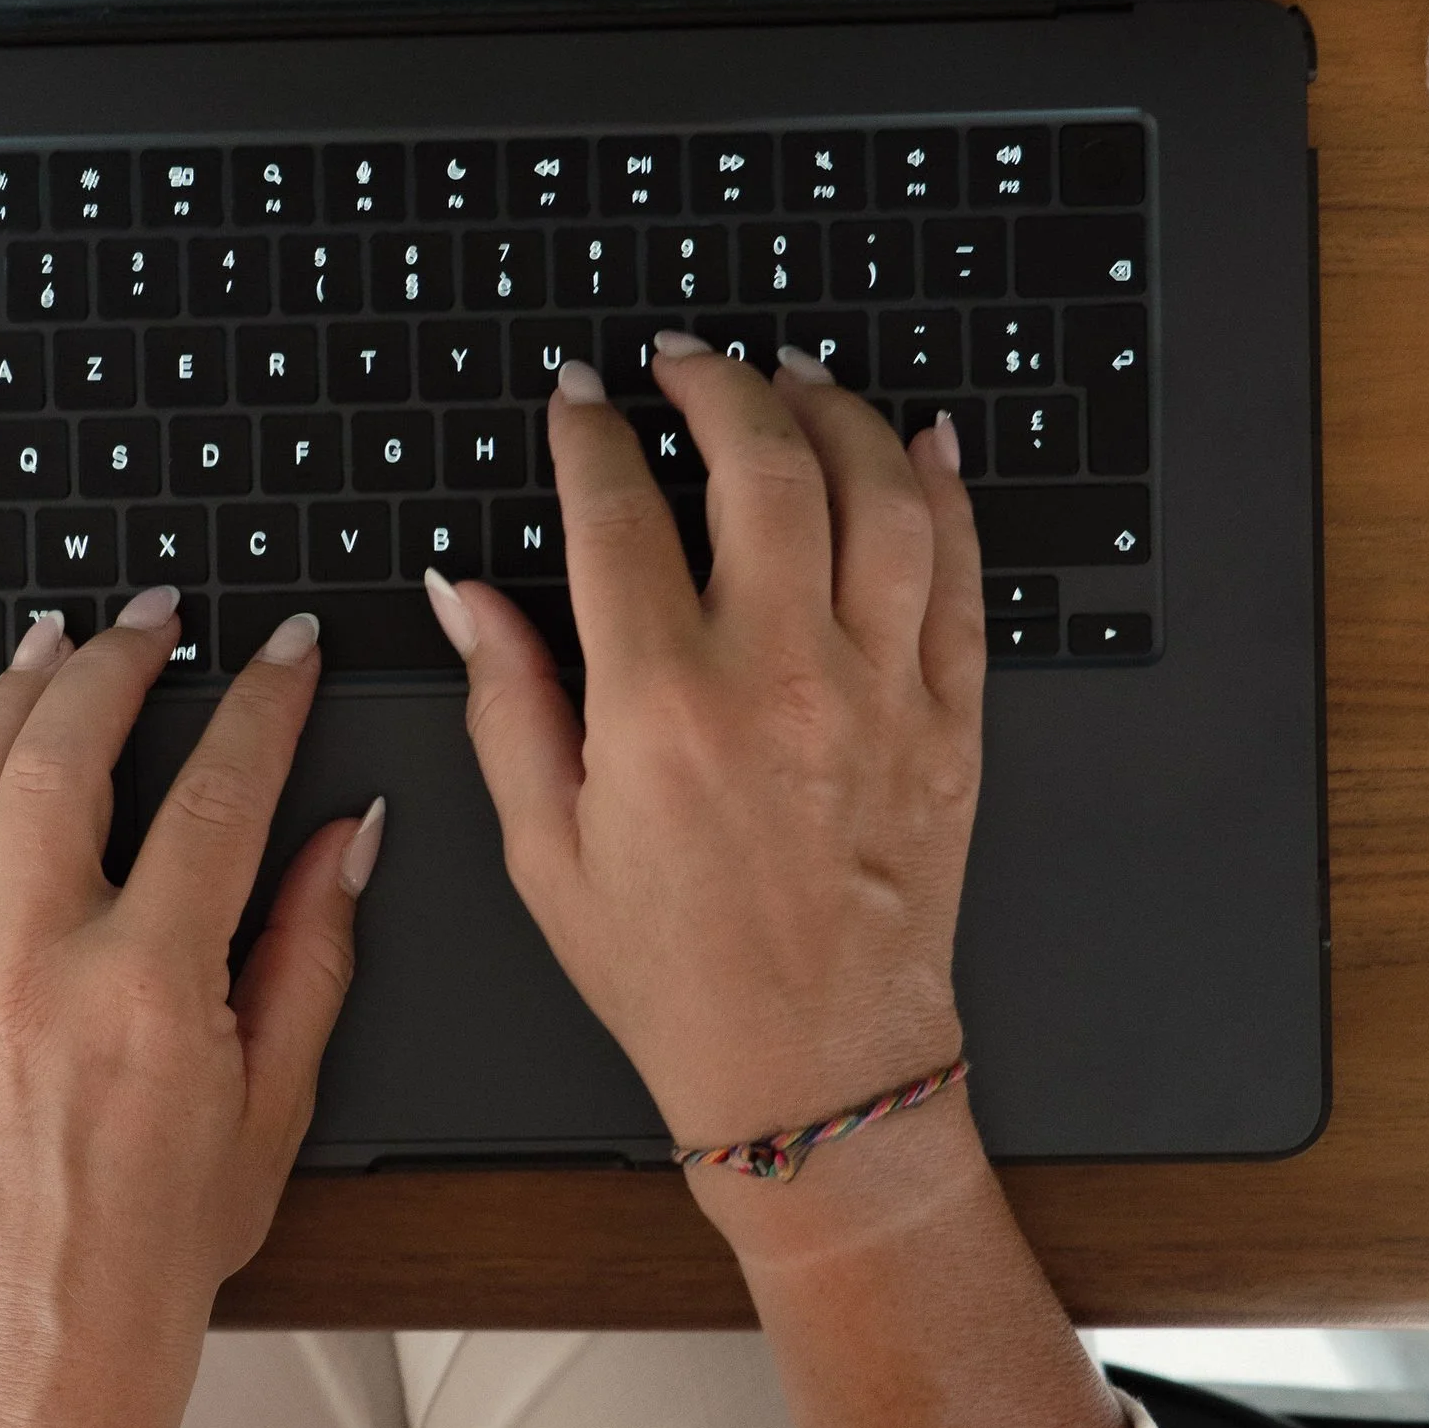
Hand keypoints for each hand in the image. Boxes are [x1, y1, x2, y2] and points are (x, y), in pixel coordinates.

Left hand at [0, 591, 378, 1427]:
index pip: (219, 796)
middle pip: (64, 758)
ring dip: (6, 702)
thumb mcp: (274, 1105)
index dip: (260, 705)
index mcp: (147, 991)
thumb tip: (345, 835)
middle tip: (149, 621)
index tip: (279, 651)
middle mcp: (32, 972)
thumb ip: (310, 955)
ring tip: (47, 647)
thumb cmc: (164, 1249)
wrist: (40, 1358)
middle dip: (115, 663)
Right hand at [429, 340, 983, 1172]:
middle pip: (761, 463)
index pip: (617, 512)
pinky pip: (961, 573)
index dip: (588, 432)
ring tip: (794, 376)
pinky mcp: (950, 719)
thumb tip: (467, 591)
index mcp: (662, 708)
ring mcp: (880, 691)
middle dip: (716, 384)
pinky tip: (916, 441)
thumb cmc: (672, 972)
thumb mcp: (545, 850)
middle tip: (684, 359)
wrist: (813, 1068)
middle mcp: (779, 678)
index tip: (576, 397)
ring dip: (834, 411)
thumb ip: (506, 702)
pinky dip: (944, 490)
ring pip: (878, 492)